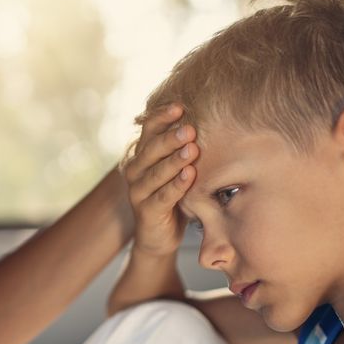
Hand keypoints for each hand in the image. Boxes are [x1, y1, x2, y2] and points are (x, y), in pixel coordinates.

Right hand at [121, 105, 199, 256]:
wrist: (159, 237)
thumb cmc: (172, 197)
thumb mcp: (175, 169)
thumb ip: (182, 148)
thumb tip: (207, 117)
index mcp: (142, 155)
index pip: (149, 130)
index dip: (162, 117)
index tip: (180, 106)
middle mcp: (136, 170)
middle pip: (152, 149)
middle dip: (171, 138)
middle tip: (190, 129)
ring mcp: (138, 192)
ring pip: (156, 172)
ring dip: (175, 160)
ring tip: (192, 149)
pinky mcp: (147, 212)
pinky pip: (162, 196)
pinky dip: (176, 185)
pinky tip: (190, 175)